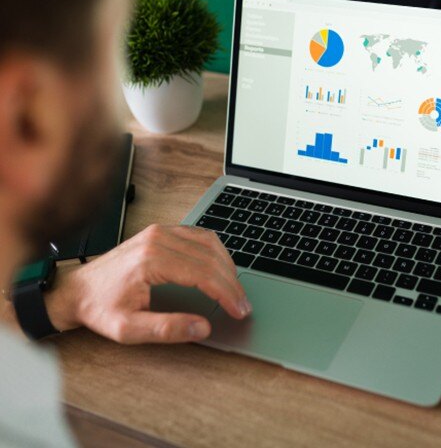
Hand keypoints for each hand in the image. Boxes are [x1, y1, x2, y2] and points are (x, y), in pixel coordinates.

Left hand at [44, 224, 251, 343]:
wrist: (76, 289)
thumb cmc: (100, 308)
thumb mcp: (128, 329)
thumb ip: (167, 329)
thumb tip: (202, 327)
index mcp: (152, 260)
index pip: (203, 274)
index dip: (226, 293)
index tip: (239, 310)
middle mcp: (158, 239)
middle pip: (210, 257)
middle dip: (231, 282)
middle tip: (242, 304)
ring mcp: (160, 232)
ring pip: (208, 242)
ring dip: (226, 264)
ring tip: (235, 288)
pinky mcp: (160, 232)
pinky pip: (198, 235)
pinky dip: (215, 251)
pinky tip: (220, 267)